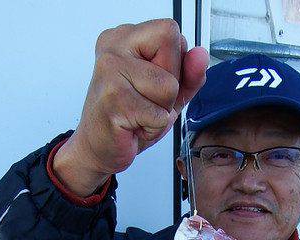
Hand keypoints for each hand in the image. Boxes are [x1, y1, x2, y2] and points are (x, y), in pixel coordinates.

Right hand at [53, 19, 207, 195]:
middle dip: (170, 86)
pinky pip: (159, 115)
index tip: (152, 82)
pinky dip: (153, 129)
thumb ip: (188, 74)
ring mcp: (111, 72)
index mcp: (124, 36)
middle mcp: (114, 47)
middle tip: (145, 101)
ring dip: (162, 111)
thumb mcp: (167, 93)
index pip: (170, 31)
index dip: (174, 63)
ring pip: (168, 87)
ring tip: (140, 115)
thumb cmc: (130, 118)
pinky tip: (134, 127)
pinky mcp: (114, 100)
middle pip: (172, 51)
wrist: (98, 148)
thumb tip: (201, 55)